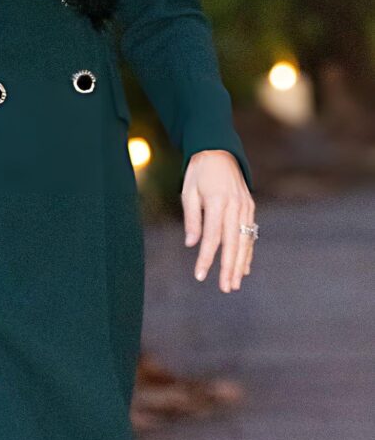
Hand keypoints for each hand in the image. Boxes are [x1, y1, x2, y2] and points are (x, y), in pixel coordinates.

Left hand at [181, 149, 256, 291]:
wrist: (218, 150)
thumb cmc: (199, 172)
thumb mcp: (189, 191)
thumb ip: (192, 218)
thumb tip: (191, 244)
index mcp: (217, 201)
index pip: (212, 237)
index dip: (206, 258)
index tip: (200, 276)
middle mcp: (234, 205)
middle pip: (232, 242)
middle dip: (228, 267)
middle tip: (226, 289)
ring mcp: (245, 206)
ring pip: (244, 240)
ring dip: (240, 264)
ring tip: (234, 284)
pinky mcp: (250, 207)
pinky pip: (250, 233)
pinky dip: (248, 251)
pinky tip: (244, 267)